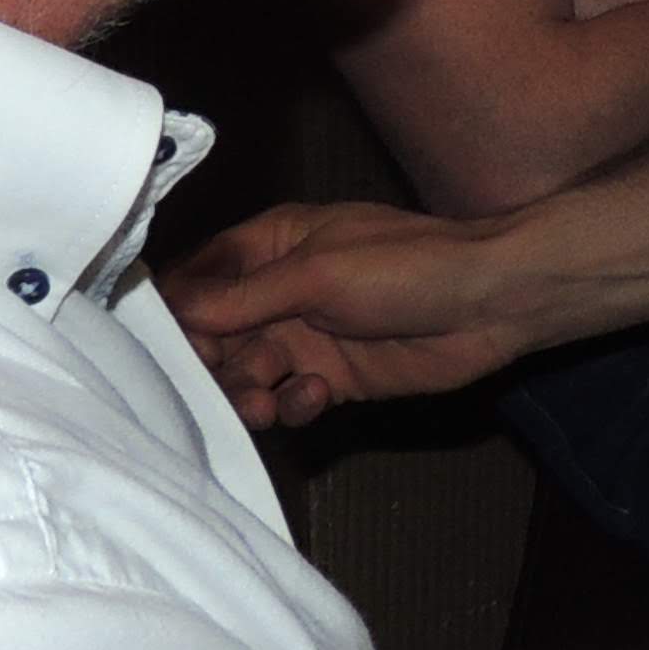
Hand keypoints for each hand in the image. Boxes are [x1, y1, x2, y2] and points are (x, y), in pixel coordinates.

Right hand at [167, 194, 553, 428]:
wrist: (489, 305)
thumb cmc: (407, 267)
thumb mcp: (316, 274)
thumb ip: (242, 298)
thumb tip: (168, 309)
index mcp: (270, 245)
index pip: (195, 279)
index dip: (172, 314)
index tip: (159, 348)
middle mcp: (279, 291)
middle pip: (211, 336)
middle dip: (207, 364)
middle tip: (219, 381)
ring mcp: (305, 336)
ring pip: (245, 374)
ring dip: (245, 392)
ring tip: (263, 401)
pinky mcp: (331, 378)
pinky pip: (287, 400)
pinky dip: (291, 404)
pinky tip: (316, 395)